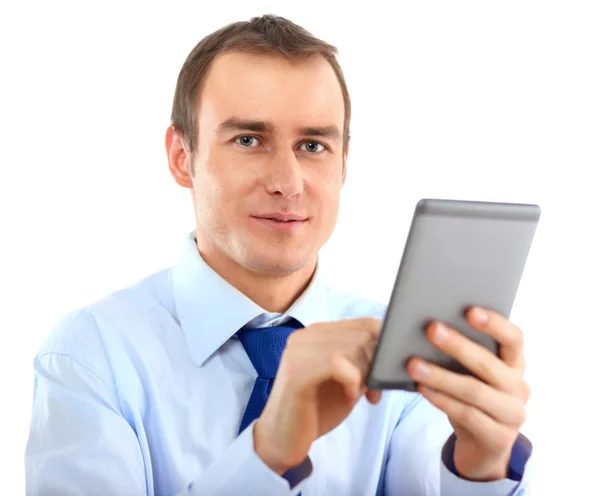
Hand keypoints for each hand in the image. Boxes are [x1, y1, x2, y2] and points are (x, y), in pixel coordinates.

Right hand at [253, 318, 382, 473]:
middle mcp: (306, 335)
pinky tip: (347, 399)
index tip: (388, 369)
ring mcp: (299, 350)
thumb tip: (393, 352)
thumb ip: (362, 362)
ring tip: (359, 395)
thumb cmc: (315, 410)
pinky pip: (339, 364)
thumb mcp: (345, 381)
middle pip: (362, 335)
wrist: (282, 440)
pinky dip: (352, 383)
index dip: (384, 344)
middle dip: (375, 364)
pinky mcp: (297, 370)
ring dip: (364, 375)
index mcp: (317, 333)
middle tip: (372, 391)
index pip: (363, 322)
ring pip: (353, 348)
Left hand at [406, 307, 529, 480]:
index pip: (513, 338)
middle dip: (458, 345)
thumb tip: (431, 327)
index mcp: (515, 363)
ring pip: (474, 390)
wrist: (482, 445)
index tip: (469, 310)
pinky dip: (442, 400)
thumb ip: (463, 353)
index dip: (494, 323)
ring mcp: (512, 414)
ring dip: (440, 376)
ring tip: (413, 364)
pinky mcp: (498, 438)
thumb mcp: (472, 373)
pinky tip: (422, 388)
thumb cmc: (471, 396)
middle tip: (431, 329)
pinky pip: (467, 415)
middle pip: (488, 363)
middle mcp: (519, 387)